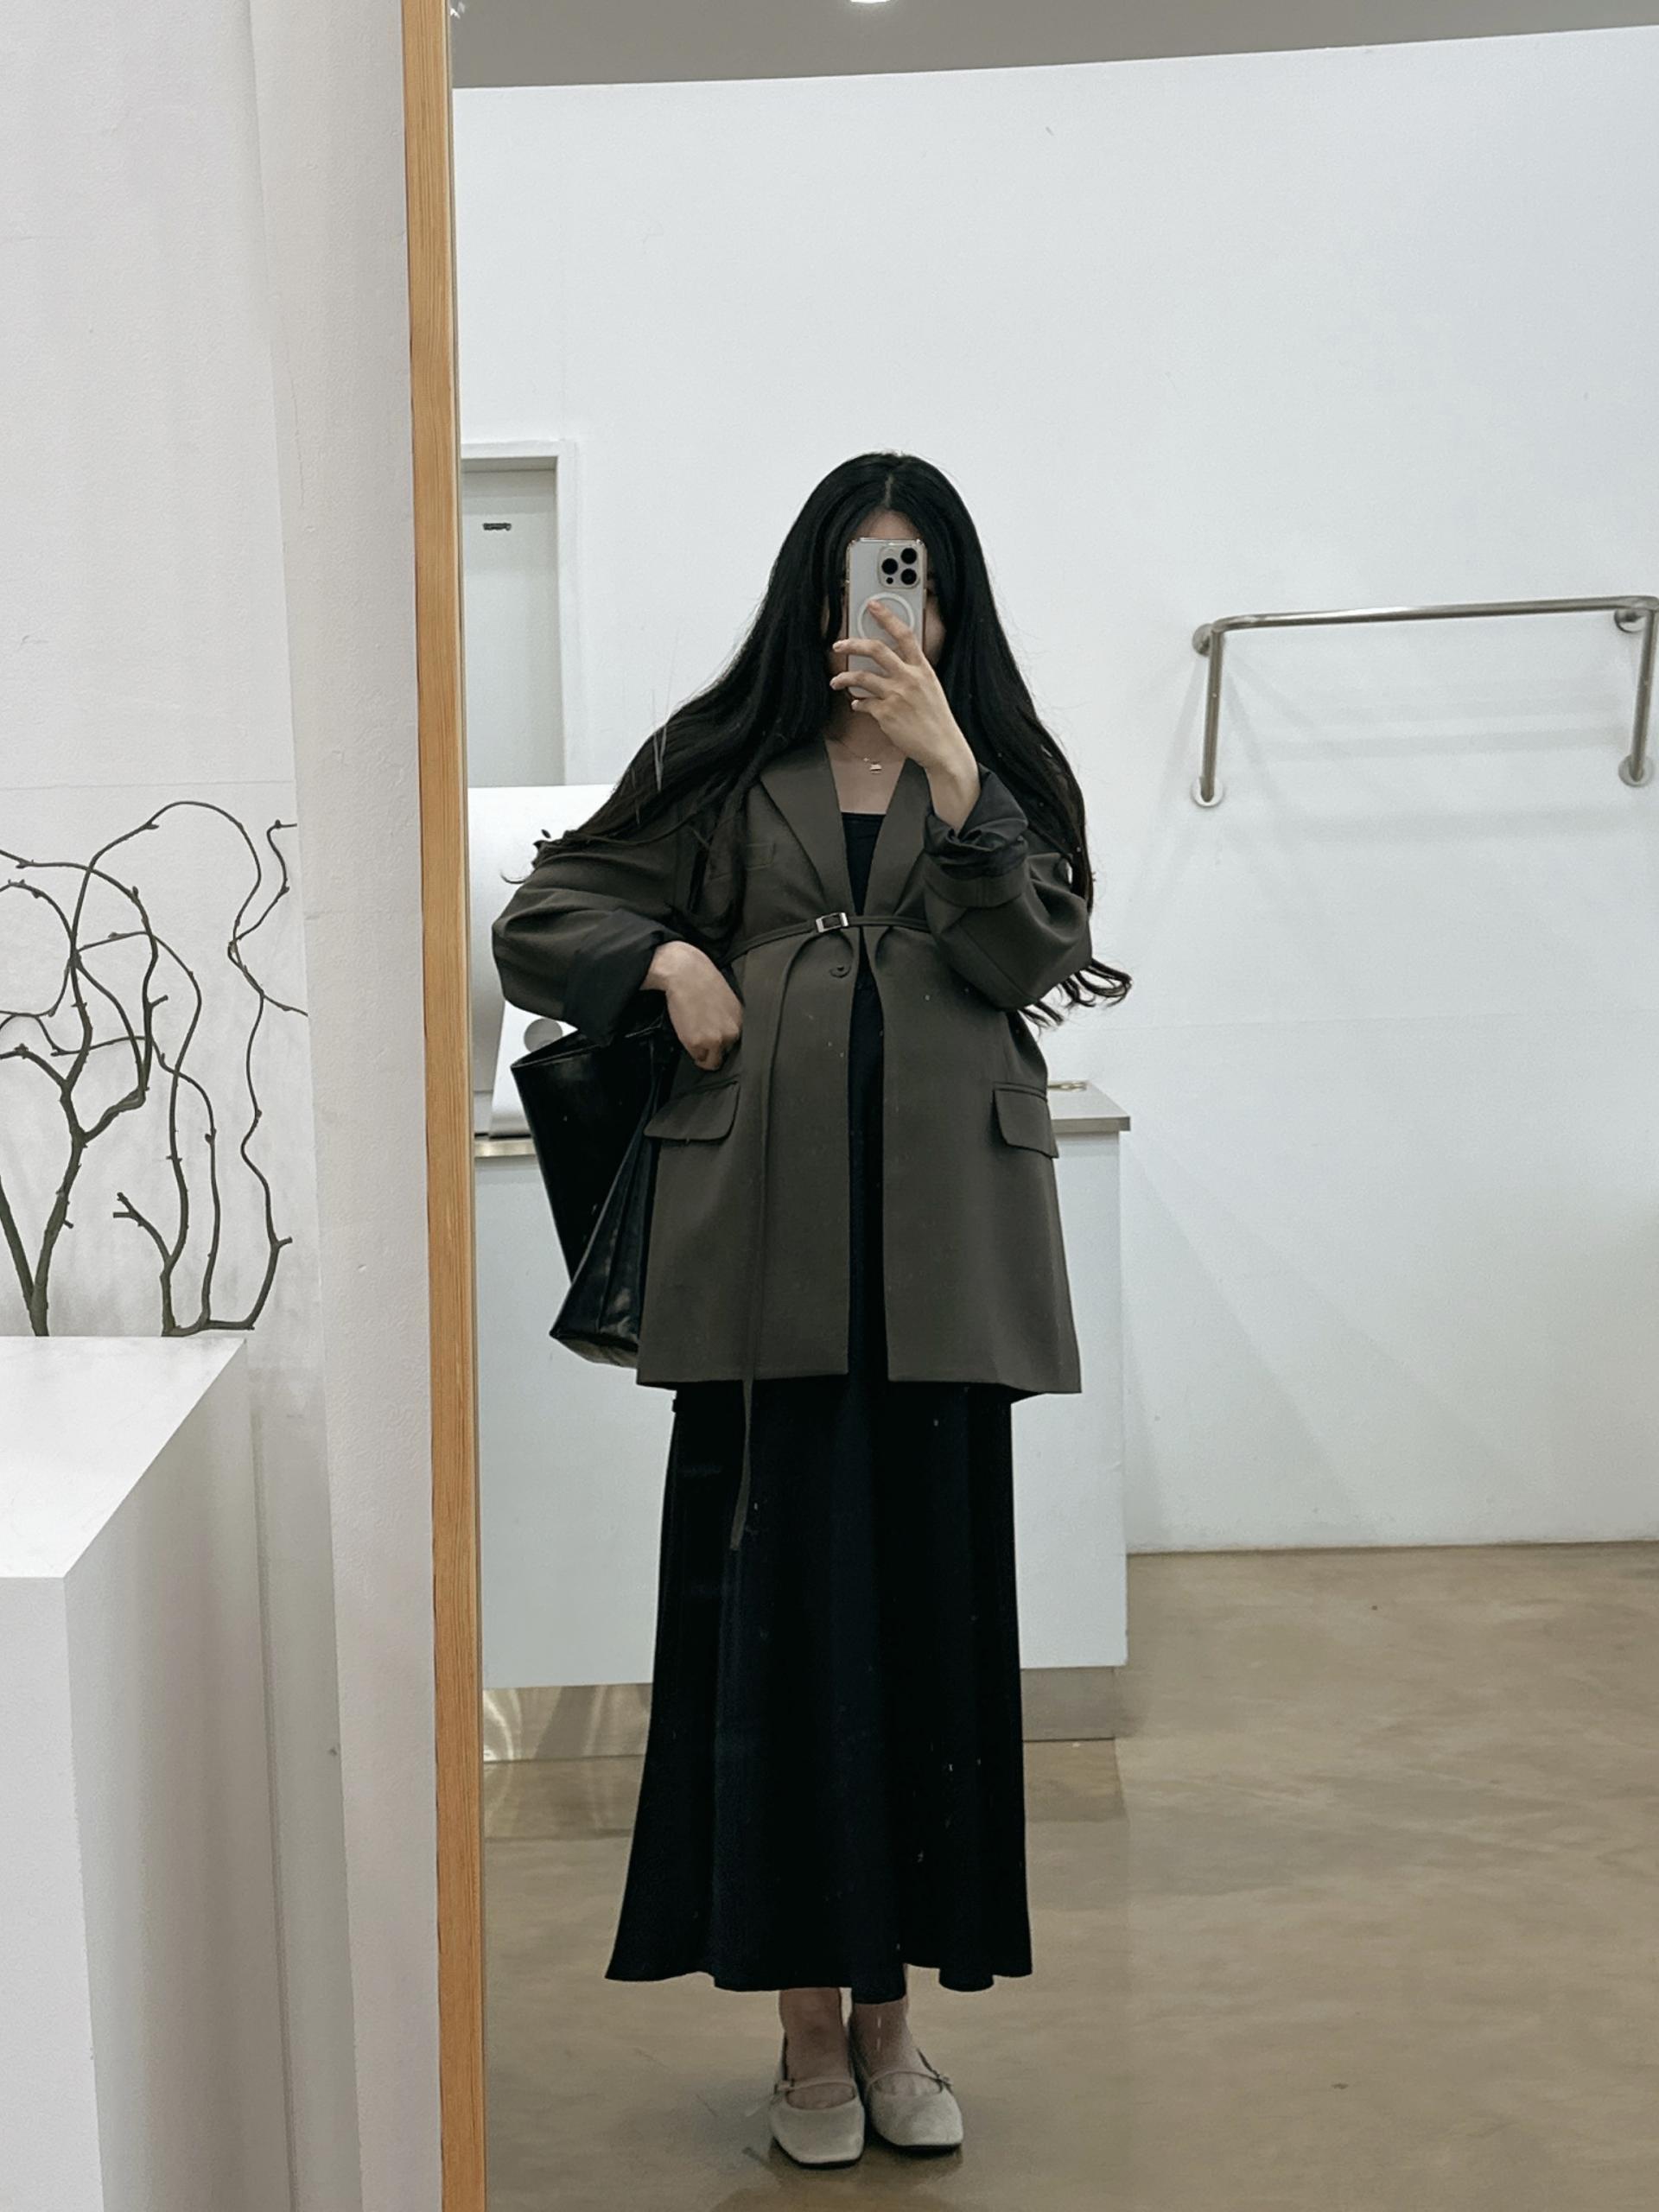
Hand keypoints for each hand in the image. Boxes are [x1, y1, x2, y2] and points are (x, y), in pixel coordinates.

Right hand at [644, 939, 742, 1070]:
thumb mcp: (728, 1001)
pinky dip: (691, 1050)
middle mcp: (732, 1033)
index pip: (737, 1044)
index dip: (725, 1044)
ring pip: (712, 1061)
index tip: (717, 1044)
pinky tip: (688, 1035)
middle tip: (704, 1041)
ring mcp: (716, 1040)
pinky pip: (696, 1057)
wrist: (686, 974)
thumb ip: (730, 1020)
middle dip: (715, 1050)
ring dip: (704, 1054)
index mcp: (741, 1021)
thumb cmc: (703, 982)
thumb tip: (725, 1034)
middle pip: (725, 1055)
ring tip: (696, 1040)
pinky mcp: (698, 1044)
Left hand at [829, 596, 970, 773]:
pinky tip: (857, 704)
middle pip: (876, 650)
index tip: (874, 606)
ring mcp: (896, 695)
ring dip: (844, 678)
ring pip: (861, 676)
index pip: (904, 635)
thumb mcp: (931, 688)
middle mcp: (909, 678)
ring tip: (837, 681)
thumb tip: (891, 667)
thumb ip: (912, 674)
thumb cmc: (937, 720)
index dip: (887, 617)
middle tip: (840, 645)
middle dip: (852, 643)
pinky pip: (863, 703)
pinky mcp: (885, 713)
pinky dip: (857, 703)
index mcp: (922, 669)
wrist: (942, 746)